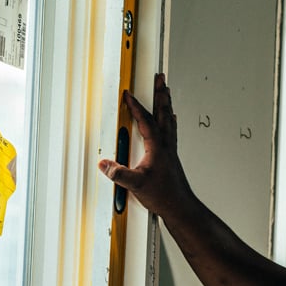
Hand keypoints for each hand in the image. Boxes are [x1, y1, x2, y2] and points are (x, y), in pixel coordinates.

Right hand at [99, 73, 194, 220]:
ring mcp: (170, 149)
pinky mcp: (172, 156)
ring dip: (166, 103)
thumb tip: (105, 164)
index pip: (146, 120)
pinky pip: (171, 131)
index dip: (136, 106)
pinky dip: (169, 120)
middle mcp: (166, 145)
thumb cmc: (163, 196)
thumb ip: (119, 174)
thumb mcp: (136, 185)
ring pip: (169, 119)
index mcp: (157, 147)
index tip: (129, 94)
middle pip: (164, 113)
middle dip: (161, 94)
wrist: (180, 206)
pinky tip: (170, 120)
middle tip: (160, 78)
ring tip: (166, 91)